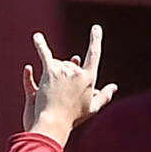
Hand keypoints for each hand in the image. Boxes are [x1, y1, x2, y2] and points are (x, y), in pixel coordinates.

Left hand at [24, 26, 116, 141]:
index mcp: (89, 78)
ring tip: (51, 93)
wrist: (54, 123)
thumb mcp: (92, 108)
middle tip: (61, 95)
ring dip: (54, 75)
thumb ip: (104, 95)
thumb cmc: (72, 118)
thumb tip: (114, 86)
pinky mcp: (49, 71)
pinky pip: (44, 54)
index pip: (94, 54)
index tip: (96, 28)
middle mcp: (77, 71)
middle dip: (65, 75)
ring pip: (58, 64)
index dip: (95, 40)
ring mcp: (63, 70)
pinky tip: (36, 37)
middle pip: (70, 63)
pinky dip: (40, 45)